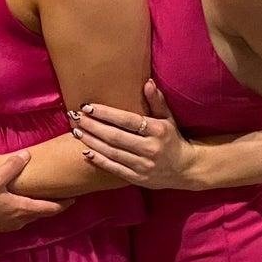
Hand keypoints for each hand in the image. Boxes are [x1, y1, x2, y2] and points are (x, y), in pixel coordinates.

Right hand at [0, 150, 69, 236]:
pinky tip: (15, 206)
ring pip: (27, 217)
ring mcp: (6, 226)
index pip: (50, 208)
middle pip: (40, 214)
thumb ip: (11, 167)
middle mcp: (18, 220)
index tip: (74, 199)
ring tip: (40, 200)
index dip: (63, 204)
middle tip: (60, 198)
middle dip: (51, 207)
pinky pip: (15, 219)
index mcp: (22, 209)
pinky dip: (22, 212)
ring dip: (36, 210)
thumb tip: (27, 154)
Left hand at [71, 81, 202, 189]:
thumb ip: (157, 101)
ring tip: (76, 131)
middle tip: (75, 117)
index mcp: (157, 131)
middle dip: (93, 126)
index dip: (106, 113)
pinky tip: (85, 151)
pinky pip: (114, 168)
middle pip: (115, 137)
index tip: (88, 106)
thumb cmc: (172, 139)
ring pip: (112, 152)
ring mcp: (143, 165)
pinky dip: (99, 160)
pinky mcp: (137, 178)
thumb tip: (148, 82)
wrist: (186, 169)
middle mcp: (150, 149)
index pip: (127, 120)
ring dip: (91, 142)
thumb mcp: (168, 118)